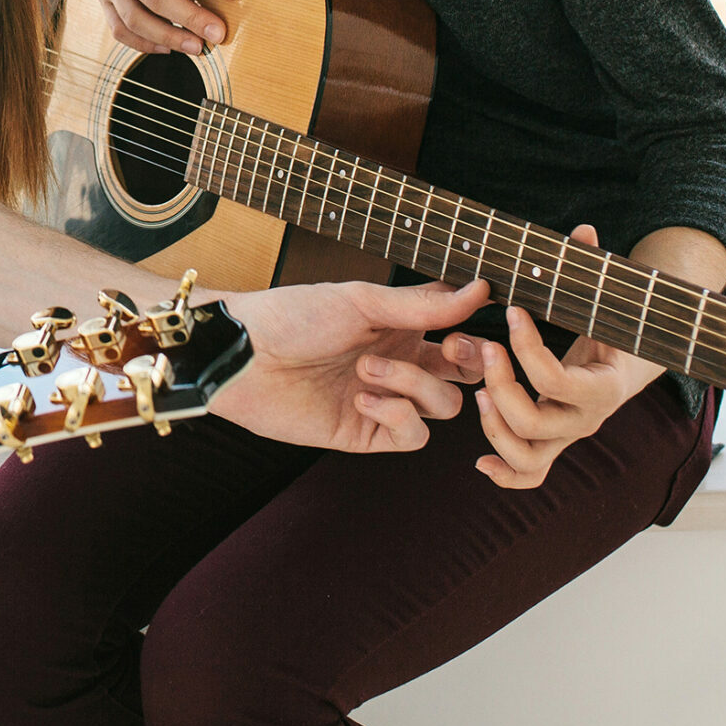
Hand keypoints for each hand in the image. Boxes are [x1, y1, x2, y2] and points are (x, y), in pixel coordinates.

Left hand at [209, 278, 490, 452]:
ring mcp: (384, 400)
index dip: (476, 336)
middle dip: (469, 364)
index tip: (469, 328)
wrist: (242, 355)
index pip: (463, 336)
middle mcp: (399, 364)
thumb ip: (424, 304)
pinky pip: (412, 436)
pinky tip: (365, 396)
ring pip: (444, 407)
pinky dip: (400, 415)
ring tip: (366, 368)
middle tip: (449, 347)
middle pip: (464, 377)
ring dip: (415, 384)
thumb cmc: (292, 316)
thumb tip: (482, 289)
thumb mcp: (361, 301)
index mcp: (401, 328)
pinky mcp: (364, 433)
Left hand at [447, 226, 668, 487]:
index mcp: (603, 386)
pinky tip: (479, 462)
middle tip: (483, 350)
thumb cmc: (610, 322)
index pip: (557, 381)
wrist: (630, 361)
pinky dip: (505, 475)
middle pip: (535, 425)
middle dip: (502, 387)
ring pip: (529, 458)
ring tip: (479, 395)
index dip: (527, 349)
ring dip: (496, 429)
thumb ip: (590, 266)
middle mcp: (585, 420)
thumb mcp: (601, 295)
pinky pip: (531, 476)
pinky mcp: (549, 446)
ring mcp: (566, 437)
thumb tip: (582, 231)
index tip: (511, 312)